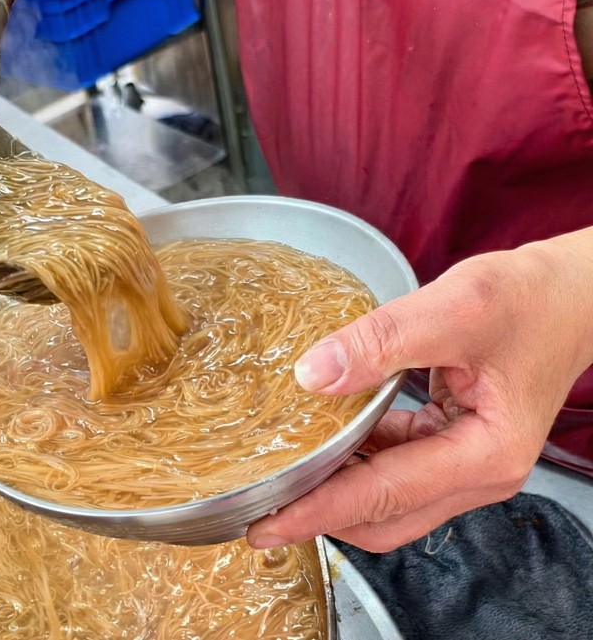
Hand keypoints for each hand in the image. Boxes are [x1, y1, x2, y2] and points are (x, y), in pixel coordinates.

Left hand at [246, 231, 592, 551]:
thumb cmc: (528, 299)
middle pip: (383, 517)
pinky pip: (396, 470)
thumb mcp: (453, 308)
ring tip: (281, 477)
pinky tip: (325, 439)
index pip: (383, 496)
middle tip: (258, 509)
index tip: (266, 524)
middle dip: (320, 516)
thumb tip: (312, 376)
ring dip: (336, 491)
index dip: (319, 511)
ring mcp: (468, 466)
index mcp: (485, 455)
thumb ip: (380, 341)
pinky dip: (358, 462)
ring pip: (387, 501)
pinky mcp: (454, 448)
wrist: (569, 295)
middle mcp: (479, 474)